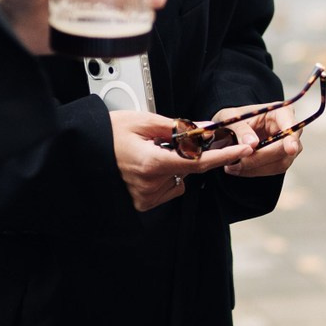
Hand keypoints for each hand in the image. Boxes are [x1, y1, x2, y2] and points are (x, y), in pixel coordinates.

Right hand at [109, 110, 246, 210]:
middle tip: (161, 140)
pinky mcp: (142, 204)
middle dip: (183, 153)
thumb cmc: (107, 134)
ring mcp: (145, 198)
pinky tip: (144, 168)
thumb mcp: (141, 121)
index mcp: (152, 163)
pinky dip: (163, 178)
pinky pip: (167, 190)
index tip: (243, 149)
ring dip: (172, 166)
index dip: (223, 155)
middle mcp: (150, 185)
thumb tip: (202, 129)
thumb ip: (175, 127)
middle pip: (187, 168)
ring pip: (178, 180)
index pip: (198, 161)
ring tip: (146, 154)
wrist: (82, 151)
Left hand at [211, 101, 304, 177]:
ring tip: (234, 166)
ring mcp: (287, 146)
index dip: (292, 138)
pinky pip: (273, 170)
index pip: (291, 125)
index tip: (290, 149)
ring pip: (280, 163)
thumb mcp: (230, 117)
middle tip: (240, 162)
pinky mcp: (281, 159)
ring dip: (257, 167)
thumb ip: (241, 129)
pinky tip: (240, 169)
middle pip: (285, 149)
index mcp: (280, 112)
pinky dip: (255, 171)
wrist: (230, 129)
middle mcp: (288, 129)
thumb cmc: (234, 119)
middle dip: (262, 157)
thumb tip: (252, 144)